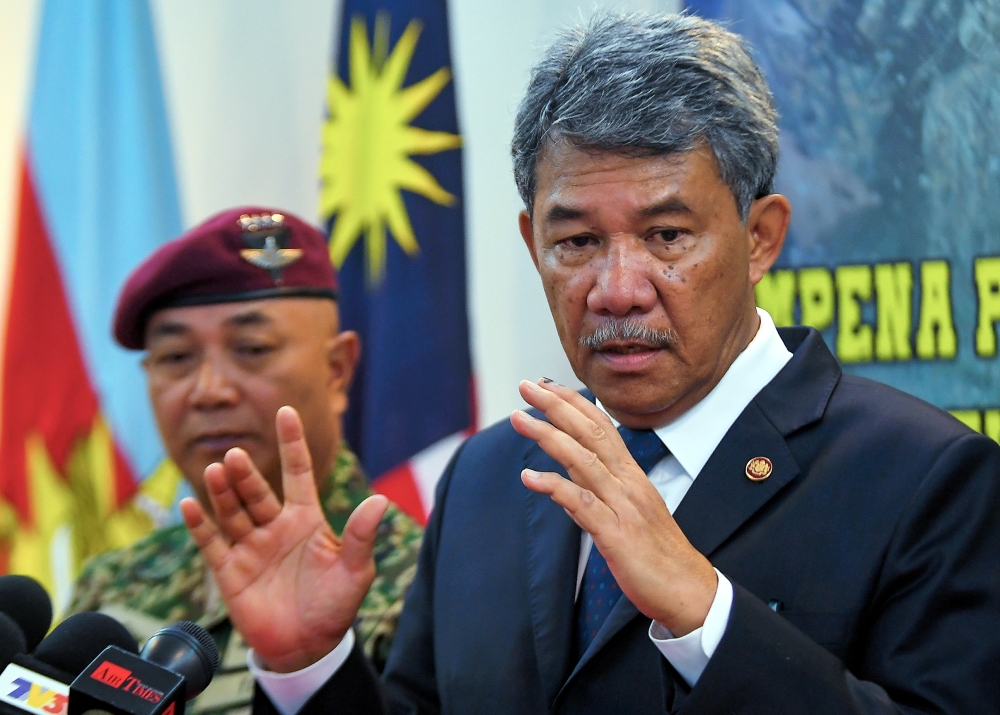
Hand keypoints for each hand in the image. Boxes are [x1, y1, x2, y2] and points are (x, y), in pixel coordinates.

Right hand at [180, 406, 387, 671]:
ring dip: (223, 492)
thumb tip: (380, 500)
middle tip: (235, 455)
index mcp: (306, 519)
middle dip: (246, 474)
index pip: (297, 472)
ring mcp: (251, 547)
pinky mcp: (230, 571)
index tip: (287, 412)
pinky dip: (199, 524)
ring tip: (216, 470)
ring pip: (233, 511)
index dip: (293, 443)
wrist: (308, 648)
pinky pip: (212, 542)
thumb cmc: (335, 606)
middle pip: (258, 492)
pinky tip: (189, 504)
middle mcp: (275, 527)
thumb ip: (362, 536)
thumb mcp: (355, 571)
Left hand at [510, 380, 716, 635]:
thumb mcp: (627, 512)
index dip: (573, 403)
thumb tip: (565, 476)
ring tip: (519, 418)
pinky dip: (554, 486)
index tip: (546, 385)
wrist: (689, 591)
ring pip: (583, 460)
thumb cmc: (657, 553)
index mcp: (631, 475)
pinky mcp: (616, 534)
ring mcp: (623, 506)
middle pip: (590, 433)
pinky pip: (582, 504)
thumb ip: (596, 490)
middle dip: (556, 406)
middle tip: (526, 386)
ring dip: (548, 435)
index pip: (601, 427)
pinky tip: (529, 477)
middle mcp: (628, 483)